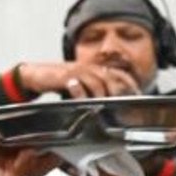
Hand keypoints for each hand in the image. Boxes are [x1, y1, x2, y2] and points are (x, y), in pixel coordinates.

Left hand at [0, 115, 58, 175]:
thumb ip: (12, 114)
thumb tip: (36, 117)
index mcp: (7, 135)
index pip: (35, 131)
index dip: (48, 127)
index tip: (59, 120)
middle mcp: (14, 151)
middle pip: (44, 147)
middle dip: (55, 139)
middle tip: (64, 131)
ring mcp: (15, 165)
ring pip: (44, 160)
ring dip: (49, 150)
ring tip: (51, 140)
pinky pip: (33, 170)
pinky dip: (37, 160)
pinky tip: (33, 150)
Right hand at [16, 60, 140, 98]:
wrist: (36, 74)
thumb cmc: (61, 81)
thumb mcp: (82, 84)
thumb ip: (96, 90)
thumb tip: (112, 104)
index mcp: (95, 68)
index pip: (119, 73)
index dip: (130, 83)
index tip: (138, 95)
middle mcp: (89, 68)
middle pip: (112, 78)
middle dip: (120, 92)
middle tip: (124, 105)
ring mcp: (78, 71)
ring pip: (98, 83)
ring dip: (104, 96)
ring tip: (107, 107)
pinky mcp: (65, 76)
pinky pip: (79, 86)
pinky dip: (85, 95)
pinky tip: (87, 103)